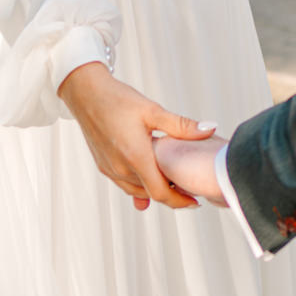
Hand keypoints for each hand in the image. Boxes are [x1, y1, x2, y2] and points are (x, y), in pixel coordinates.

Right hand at [57, 63, 215, 209]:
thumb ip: (181, 125)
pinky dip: (139, 186)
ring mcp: (110, 169)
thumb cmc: (117, 99)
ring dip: (154, 190)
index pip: (160, 193)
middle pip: (150, 194)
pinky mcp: (103, 166)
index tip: (194, 202)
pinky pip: (124, 184)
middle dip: (171, 194)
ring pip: (137, 191)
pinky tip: (148, 181)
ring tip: (173, 184)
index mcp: (135, 157)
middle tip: (190, 189)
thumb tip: (210, 128)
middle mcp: (120, 169)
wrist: (86, 93)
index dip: (180, 201)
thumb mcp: (153, 110)